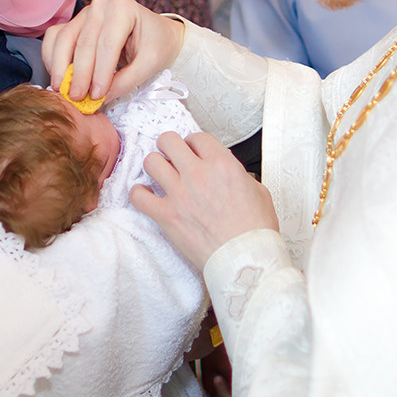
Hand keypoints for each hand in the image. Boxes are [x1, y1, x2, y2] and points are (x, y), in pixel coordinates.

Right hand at [43, 0, 183, 101]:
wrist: (156, 33)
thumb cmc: (156, 44)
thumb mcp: (151, 63)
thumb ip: (127, 80)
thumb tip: (100, 98)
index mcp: (123, 8)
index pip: (107, 43)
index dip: (100, 72)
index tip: (96, 95)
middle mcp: (101, 5)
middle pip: (84, 42)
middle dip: (79, 73)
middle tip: (76, 98)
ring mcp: (84, 13)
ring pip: (64, 39)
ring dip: (60, 67)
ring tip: (62, 90)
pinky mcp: (74, 23)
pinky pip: (55, 38)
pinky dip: (52, 58)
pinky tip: (57, 77)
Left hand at [131, 131, 278, 269]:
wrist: (244, 259)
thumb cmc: (254, 231)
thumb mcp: (258, 191)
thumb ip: (238, 175)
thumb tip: (228, 173)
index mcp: (222, 165)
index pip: (197, 137)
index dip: (193, 143)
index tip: (193, 151)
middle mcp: (198, 174)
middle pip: (168, 141)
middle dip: (169, 147)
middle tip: (172, 156)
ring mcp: (179, 194)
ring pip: (151, 162)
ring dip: (155, 166)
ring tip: (160, 175)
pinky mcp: (166, 216)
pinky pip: (138, 196)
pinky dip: (139, 194)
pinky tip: (147, 197)